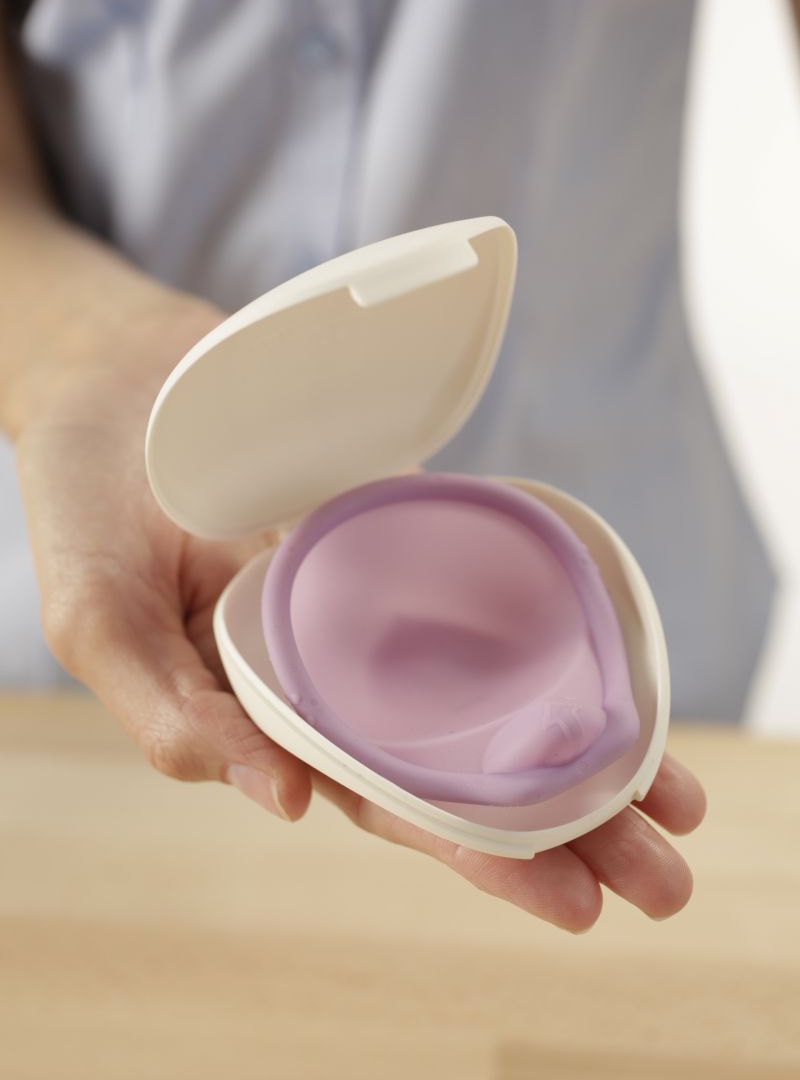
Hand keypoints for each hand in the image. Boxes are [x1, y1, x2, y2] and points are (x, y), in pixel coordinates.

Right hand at [15, 289, 704, 932]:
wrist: (124, 368)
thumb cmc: (87, 495)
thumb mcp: (96, 614)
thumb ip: (170, 713)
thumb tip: (288, 805)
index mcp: (262, 707)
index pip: (377, 800)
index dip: (469, 850)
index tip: (568, 896)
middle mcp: (331, 665)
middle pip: (454, 759)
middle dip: (556, 823)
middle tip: (661, 878)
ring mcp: (375, 593)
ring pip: (483, 682)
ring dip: (576, 737)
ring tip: (676, 794)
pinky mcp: (404, 523)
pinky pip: (485, 579)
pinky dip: (551, 623)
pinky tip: (618, 660)